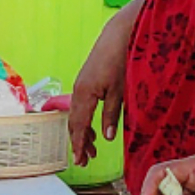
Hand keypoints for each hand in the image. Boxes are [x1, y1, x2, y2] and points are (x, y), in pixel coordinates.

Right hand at [68, 48, 125, 166]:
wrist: (119, 34)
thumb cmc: (120, 60)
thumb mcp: (119, 91)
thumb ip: (111, 115)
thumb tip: (106, 136)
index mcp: (84, 94)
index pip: (78, 126)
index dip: (78, 144)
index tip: (80, 161)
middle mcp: (78, 90)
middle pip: (74, 122)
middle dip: (79, 141)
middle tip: (86, 160)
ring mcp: (80, 84)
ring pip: (77, 114)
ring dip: (82, 131)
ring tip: (91, 147)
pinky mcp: (86, 80)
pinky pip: (81, 105)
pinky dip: (85, 119)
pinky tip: (93, 127)